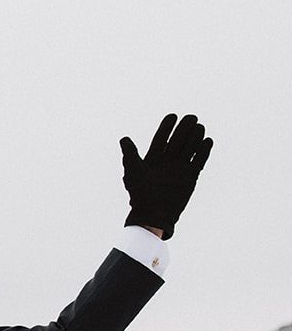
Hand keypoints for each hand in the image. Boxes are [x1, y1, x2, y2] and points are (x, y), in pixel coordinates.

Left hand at [119, 113, 212, 238]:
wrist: (153, 214)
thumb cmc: (140, 194)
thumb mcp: (133, 172)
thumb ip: (130, 155)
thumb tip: (124, 138)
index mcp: (153, 159)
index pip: (161, 138)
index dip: (166, 127)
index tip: (172, 116)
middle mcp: (167, 162)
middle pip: (178, 140)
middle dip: (184, 128)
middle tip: (191, 117)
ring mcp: (179, 169)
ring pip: (189, 148)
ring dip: (195, 137)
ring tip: (199, 126)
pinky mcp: (190, 177)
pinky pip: (199, 161)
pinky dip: (204, 151)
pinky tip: (207, 141)